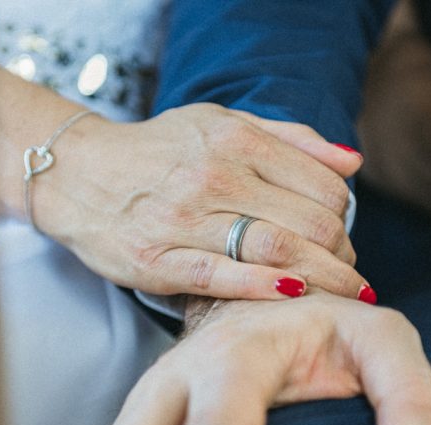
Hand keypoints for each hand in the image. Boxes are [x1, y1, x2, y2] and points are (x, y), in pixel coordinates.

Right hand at [35, 103, 368, 299]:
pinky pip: (223, 277)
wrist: (77, 174)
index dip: (346, 217)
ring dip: (323, 278)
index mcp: (237, 140)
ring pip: (275, 249)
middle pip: (309, 222)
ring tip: (345, 294)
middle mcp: (214, 177)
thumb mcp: (223, 124)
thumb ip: (292, 139)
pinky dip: (265, 289)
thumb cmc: (160, 152)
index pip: (322, 184)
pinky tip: (295, 295)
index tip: (344, 239)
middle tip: (349, 274)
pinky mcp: (159, 260)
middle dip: (342, 255)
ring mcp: (184, 220)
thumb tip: (353, 163)